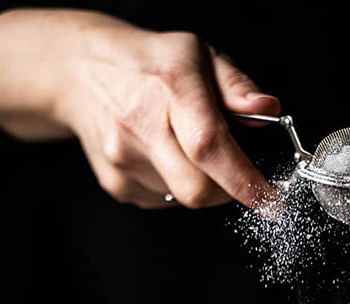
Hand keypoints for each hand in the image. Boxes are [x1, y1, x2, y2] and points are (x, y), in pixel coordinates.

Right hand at [0, 11, 280, 211]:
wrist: (81, 72)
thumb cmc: (149, 64)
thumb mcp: (199, 55)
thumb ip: (237, 85)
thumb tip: (267, 109)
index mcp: (169, 85)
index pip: (209, 145)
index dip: (243, 180)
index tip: (268, 197)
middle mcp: (141, 122)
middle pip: (198, 189)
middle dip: (226, 191)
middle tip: (232, 171)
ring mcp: (123, 157)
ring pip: (183, 199)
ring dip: (199, 185)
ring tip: (185, 148)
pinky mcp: (115, 182)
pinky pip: (163, 202)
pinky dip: (175, 188)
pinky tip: (164, 157)